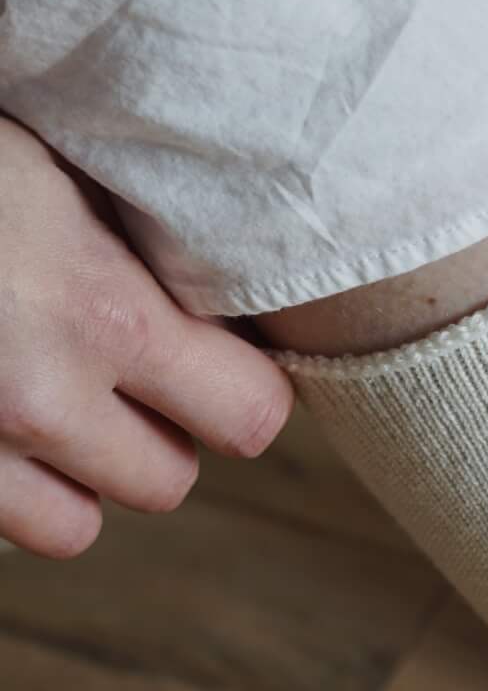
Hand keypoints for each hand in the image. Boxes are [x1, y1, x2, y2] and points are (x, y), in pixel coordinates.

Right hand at [0, 117, 291, 557]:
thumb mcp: (40, 162)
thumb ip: (124, 230)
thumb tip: (201, 272)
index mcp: (98, 312)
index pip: (250, 414)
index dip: (239, 387)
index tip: (212, 354)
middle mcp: (37, 399)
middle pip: (165, 483)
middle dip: (153, 435)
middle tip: (115, 373)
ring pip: (73, 528)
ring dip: (69, 479)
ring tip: (35, 403)